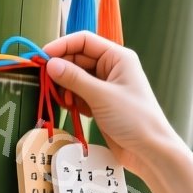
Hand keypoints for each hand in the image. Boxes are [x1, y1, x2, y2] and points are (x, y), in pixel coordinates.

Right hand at [42, 33, 177, 177]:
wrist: (150, 151)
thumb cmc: (134, 118)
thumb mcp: (101, 96)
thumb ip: (74, 79)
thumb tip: (50, 64)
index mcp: (118, 57)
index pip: (85, 41)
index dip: (62, 45)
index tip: (42, 57)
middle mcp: (111, 68)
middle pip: (78, 58)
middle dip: (61, 68)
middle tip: (43, 79)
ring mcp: (106, 86)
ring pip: (76, 77)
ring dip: (64, 85)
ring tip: (59, 97)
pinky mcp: (100, 103)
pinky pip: (79, 94)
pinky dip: (70, 98)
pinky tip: (65, 106)